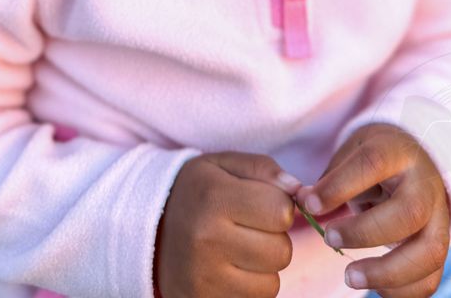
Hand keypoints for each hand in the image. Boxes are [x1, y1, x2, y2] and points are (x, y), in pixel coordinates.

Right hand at [155, 150, 299, 297]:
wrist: (150, 229)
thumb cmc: (198, 191)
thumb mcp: (224, 164)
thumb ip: (265, 170)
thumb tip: (300, 191)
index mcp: (214, 197)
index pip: (281, 211)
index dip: (281, 205)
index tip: (263, 202)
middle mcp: (207, 240)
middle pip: (281, 251)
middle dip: (275, 238)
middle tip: (252, 227)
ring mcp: (204, 278)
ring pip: (272, 283)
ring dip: (265, 267)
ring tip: (241, 248)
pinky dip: (252, 287)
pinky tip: (233, 268)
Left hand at [296, 123, 450, 297]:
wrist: (414, 162)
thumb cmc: (374, 161)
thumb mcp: (352, 154)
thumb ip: (329, 179)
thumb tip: (302, 202)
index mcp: (398, 151)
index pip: (373, 164)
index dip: (339, 186)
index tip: (310, 205)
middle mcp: (425, 184)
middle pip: (408, 212)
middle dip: (364, 233)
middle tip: (329, 239)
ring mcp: (440, 216)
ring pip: (429, 251)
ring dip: (387, 272)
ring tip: (349, 277)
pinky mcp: (442, 245)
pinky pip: (430, 278)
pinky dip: (402, 291)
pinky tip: (374, 287)